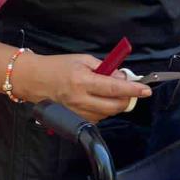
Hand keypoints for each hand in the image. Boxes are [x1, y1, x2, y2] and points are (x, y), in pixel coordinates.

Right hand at [13, 52, 151, 122]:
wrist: (33, 80)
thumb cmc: (58, 66)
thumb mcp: (83, 60)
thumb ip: (105, 69)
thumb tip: (122, 78)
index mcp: (83, 81)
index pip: (114, 88)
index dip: (133, 89)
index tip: (146, 90)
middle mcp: (80, 99)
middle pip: (114, 106)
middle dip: (127, 99)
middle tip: (130, 90)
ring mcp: (76, 112)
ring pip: (107, 114)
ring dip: (115, 105)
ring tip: (110, 93)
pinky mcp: (73, 120)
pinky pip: (96, 119)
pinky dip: (104, 111)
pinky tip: (99, 101)